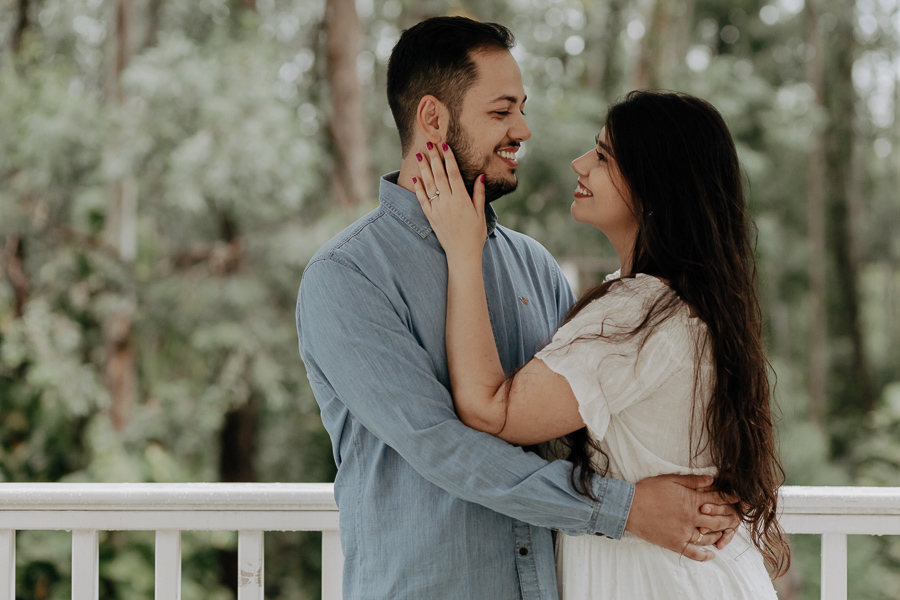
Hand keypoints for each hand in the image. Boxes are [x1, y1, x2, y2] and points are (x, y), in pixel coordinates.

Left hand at [413, 141, 486, 260]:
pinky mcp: (431, 217)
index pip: (453, 174)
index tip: (445, 146)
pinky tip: (416, 178)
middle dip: (434, 158)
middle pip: (439, 175)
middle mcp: (448, 202)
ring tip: (420, 155)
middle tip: (429, 143)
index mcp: (462, 200)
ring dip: (424, 169)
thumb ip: (478, 194)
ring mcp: (437, 210)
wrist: (463, 254)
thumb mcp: (480, 213)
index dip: (448, 159)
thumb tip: (480, 176)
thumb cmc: (475, 234)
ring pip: (429, 185)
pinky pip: (422, 200)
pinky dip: (418, 188)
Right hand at [625, 474, 739, 561]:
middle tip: (736, 517)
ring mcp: (683, 532)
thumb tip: (711, 479)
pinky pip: (693, 552)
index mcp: (691, 500)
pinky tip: (711, 555)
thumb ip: (692, 480)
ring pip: (708, 537)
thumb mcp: (670, 479)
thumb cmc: (648, 490)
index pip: (717, 499)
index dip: (729, 498)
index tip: (737, 498)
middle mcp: (691, 518)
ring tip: (724, 534)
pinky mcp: (675, 543)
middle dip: (729, 518)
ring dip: (719, 536)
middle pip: (717, 520)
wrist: (629, 507)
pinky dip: (704, 555)